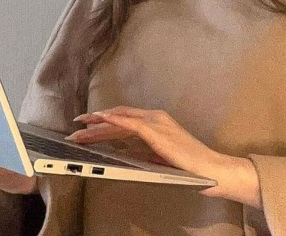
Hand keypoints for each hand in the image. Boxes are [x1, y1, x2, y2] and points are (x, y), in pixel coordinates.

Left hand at [67, 106, 260, 207]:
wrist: (210, 169)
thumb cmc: (187, 167)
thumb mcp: (159, 156)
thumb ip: (142, 150)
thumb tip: (120, 153)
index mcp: (156, 122)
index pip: (123, 119)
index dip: (103, 123)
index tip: (85, 127)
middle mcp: (155, 117)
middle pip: (118, 117)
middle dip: (94, 124)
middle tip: (75, 130)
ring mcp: (156, 122)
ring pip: (120, 119)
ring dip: (98, 125)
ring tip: (80, 130)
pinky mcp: (157, 131)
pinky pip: (131, 123)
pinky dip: (114, 121)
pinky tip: (101, 120)